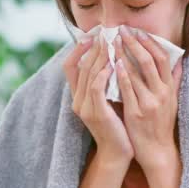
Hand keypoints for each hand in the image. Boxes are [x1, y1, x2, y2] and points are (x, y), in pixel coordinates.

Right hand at [64, 34, 132, 163]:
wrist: (117, 154)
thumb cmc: (118, 126)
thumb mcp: (109, 102)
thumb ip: (107, 84)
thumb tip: (114, 60)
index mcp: (78, 97)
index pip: (70, 68)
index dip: (78, 50)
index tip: (90, 36)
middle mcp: (77, 101)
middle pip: (80, 67)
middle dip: (92, 49)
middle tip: (104, 33)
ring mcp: (85, 108)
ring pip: (88, 75)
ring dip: (100, 57)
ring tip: (110, 42)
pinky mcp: (96, 113)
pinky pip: (96, 88)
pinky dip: (103, 74)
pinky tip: (113, 63)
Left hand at [115, 26, 181, 172]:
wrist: (157, 150)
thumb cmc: (162, 124)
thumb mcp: (172, 101)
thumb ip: (174, 80)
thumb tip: (180, 60)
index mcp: (169, 88)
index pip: (162, 59)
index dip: (150, 43)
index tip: (138, 31)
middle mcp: (161, 93)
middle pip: (149, 61)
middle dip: (135, 43)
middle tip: (122, 30)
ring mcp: (149, 103)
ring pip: (137, 73)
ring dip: (124, 55)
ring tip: (113, 42)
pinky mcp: (136, 113)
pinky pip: (127, 91)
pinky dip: (121, 76)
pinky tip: (113, 64)